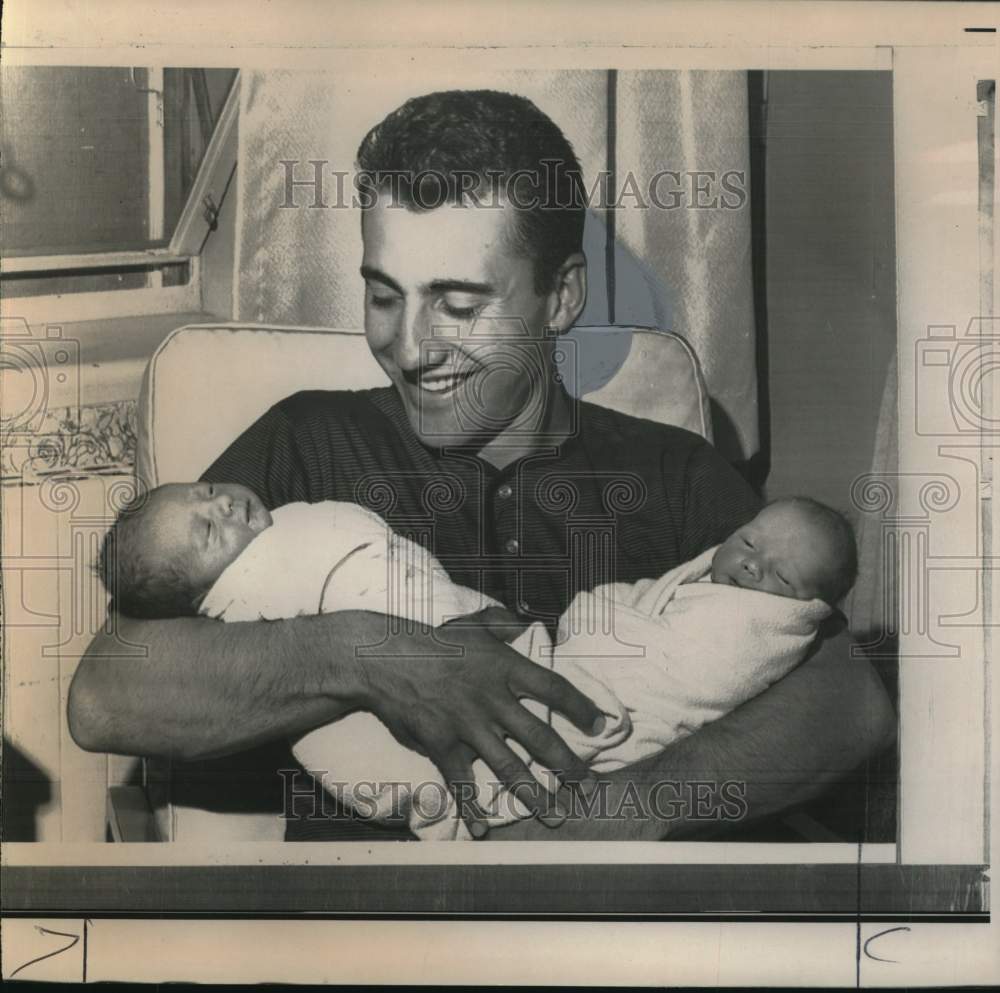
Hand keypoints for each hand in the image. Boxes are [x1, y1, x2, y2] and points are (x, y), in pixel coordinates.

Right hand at [357, 610, 603, 837]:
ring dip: (533, 794)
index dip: (580, 708)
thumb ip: (503, 623)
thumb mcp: (473, 624)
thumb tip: (525, 623)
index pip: (554, 689)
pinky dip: (470, 806)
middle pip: (540, 736)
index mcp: (505, 668)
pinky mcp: (442, 744)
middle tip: (585, 784)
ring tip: (554, 815)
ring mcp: (468, 724)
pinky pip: (461, 781)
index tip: (599, 725)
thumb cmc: (433, 641)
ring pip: (509, 766)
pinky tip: (481, 828)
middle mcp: (493, 699)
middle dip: (567, 764)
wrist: (386, 657)